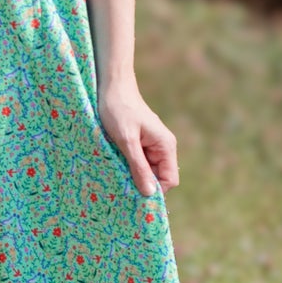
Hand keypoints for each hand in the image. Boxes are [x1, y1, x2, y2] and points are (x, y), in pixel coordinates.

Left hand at [98, 80, 178, 197]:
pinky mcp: (142, 143)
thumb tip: (150, 193)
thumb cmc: (119, 110)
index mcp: (166, 146)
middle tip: (122, 188)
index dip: (155, 190)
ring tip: (117, 175)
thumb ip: (138, 166)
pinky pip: (140, 162)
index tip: (135, 195)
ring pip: (148, 171)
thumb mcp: (126, 140)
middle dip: (143, 184)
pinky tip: (117, 165)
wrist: (112, 86)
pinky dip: (130, 167)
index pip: (170, 180)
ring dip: (134, 175)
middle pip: (159, 177)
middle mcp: (163, 147)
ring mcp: (153, 145)